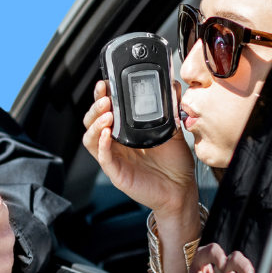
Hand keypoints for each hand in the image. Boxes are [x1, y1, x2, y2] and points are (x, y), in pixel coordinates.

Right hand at [82, 80, 196, 217]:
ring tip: (106, 115)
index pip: (105, 111)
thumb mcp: (173, 131)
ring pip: (90, 139)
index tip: (105, 84)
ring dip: (95, 124)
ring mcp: (114, 158)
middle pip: (92, 122)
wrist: (181, 189)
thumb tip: (173, 85)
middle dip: (95, 107)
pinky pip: (103, 157)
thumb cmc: (174, 163)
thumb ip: (170, 109)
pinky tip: (106, 134)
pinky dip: (102, 145)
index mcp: (124, 132)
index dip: (101, 97)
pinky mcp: (116, 173)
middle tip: (105, 98)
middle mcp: (115, 143)